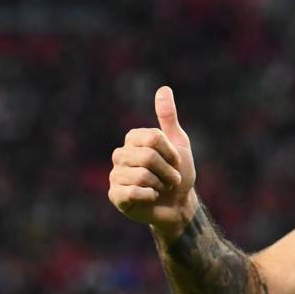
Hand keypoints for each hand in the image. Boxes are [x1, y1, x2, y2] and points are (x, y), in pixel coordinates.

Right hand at [108, 85, 198, 238]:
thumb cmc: (179, 173)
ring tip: (161, 189)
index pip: (153, 138)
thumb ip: (168, 117)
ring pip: (142, 175)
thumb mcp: (178, 143)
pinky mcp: (115, 196)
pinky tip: (150, 198)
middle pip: (148, 157)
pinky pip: (133, 192)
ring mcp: (115, 175)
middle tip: (171, 179)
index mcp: (133, 140)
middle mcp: (120, 155)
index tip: (176, 162)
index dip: (171, 153)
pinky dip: (150, 196)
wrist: (179, 205)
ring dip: (161, 185)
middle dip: (168, 171)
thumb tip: (163, 88)